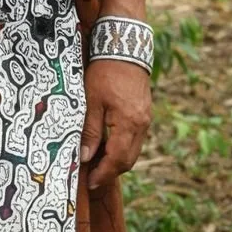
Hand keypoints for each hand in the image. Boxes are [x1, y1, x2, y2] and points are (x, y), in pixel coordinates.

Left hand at [80, 58, 150, 190]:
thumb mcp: (91, 100)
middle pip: (128, 160)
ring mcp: (145, 119)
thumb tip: (85, 157)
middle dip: (110, 171)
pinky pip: (135, 138)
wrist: (124, 48)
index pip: (117, 160)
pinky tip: (107, 144)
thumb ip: (90, 130)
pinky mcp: (144, 112)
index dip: (104, 174)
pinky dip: (122, 146)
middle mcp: (141, 125)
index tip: (91, 183)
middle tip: (92, 177)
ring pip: (132, 150)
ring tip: (97, 163)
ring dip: (116, 160)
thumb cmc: (105, 72)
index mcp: (128, 124)